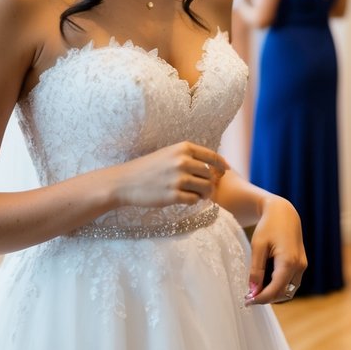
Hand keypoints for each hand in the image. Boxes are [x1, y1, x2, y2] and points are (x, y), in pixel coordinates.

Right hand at [113, 142, 227, 207]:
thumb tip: (213, 165)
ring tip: (195, 194)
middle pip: (210, 174)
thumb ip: (189, 157)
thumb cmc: (148, 168)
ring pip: (205, 188)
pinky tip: (184, 199)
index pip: (212, 156)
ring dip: (203, 193)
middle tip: (201, 187)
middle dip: (208, 182)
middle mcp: (182, 161)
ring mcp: (178, 179)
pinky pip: (194, 200)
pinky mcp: (173, 195)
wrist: (125, 182)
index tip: (226, 170)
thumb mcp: (169, 154)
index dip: (221, 164)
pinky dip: (192, 201)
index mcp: (183, 148)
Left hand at [245, 195, 306, 305]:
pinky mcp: (301, 263)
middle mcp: (299, 266)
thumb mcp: (258, 246)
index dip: (260, 299)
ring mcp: (302, 265)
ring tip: (256, 290)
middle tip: (249, 297)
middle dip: (266, 298)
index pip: (275, 290)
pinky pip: (291, 282)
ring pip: (289, 290)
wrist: (283, 212)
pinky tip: (266, 282)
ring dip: (274, 294)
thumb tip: (252, 291)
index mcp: (288, 261)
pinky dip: (279, 286)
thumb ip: (256, 270)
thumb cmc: (269, 226)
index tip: (246, 301)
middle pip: (283, 293)